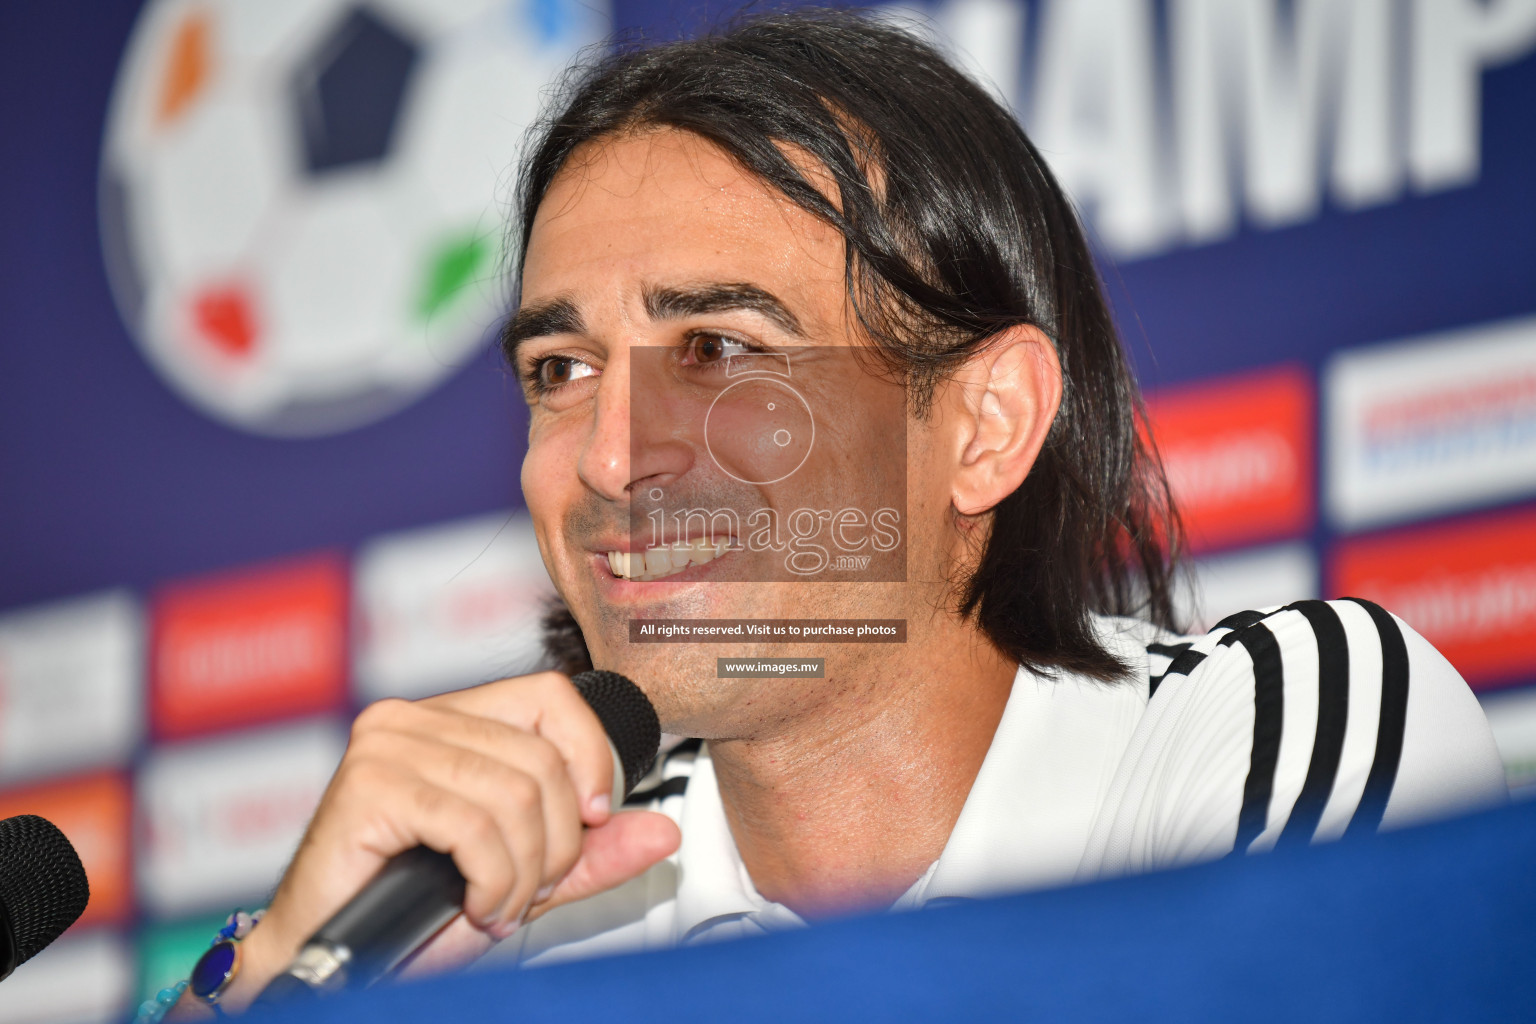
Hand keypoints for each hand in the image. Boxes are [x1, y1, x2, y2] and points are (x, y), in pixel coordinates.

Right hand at [205, 671, 680, 1012]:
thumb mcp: (520, 877)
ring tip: (497, 905)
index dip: (590, 757)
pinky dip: (492, 879)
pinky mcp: (368, 787)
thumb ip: (591, 855)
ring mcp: (386, 746)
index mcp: (449, 718)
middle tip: (530, 890)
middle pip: (543, 759)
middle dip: (557, 843)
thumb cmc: (405, 914)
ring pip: (517, 795)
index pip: (552, 696)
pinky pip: (475, 826)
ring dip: (523, 872)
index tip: (593, 821)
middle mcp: (412, 719)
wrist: (322, 959)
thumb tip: (662, 831)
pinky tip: (474, 906)